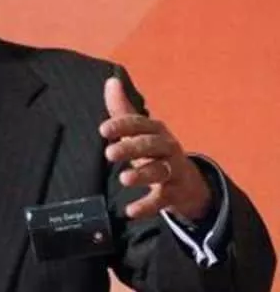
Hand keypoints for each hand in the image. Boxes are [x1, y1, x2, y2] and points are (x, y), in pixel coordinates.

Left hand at [100, 77, 210, 221]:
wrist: (188, 183)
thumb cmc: (154, 151)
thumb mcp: (139, 131)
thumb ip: (122, 109)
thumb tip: (111, 80)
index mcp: (156, 130)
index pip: (140, 124)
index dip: (122, 125)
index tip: (102, 130)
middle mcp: (168, 148)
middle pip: (151, 146)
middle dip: (131, 148)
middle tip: (109, 154)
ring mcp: (174, 171)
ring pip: (160, 171)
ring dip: (142, 174)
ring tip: (123, 179)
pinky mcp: (175, 193)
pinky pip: (162, 200)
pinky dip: (147, 205)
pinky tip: (130, 211)